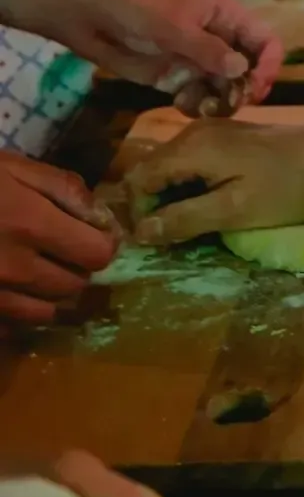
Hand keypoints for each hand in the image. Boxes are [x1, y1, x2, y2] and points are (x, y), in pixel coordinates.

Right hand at [0, 159, 117, 327]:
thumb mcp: (10, 167)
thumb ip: (60, 187)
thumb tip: (98, 214)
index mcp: (31, 224)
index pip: (96, 254)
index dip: (101, 244)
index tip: (93, 234)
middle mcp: (15, 269)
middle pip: (74, 287)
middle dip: (76, 268)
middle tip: (62, 249)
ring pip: (45, 314)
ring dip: (49, 295)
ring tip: (34, 270)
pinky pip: (10, 329)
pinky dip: (16, 315)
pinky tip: (6, 289)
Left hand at [70, 0, 281, 118]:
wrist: (95, 19)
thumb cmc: (139, 11)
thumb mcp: (175, 28)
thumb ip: (209, 50)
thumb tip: (242, 69)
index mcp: (227, 17)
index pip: (266, 41)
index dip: (269, 64)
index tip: (256, 86)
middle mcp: (219, 40)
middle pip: (250, 70)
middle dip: (244, 89)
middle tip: (230, 103)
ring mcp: (199, 61)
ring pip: (227, 88)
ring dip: (221, 101)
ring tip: (203, 106)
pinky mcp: (179, 78)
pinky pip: (201, 98)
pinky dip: (197, 105)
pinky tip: (182, 102)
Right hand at [126, 120, 303, 245]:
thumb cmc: (283, 187)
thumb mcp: (233, 211)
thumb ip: (185, 219)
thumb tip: (140, 233)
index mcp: (191, 148)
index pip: (139, 178)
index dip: (138, 211)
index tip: (152, 240)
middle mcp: (193, 132)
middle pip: (151, 169)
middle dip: (151, 204)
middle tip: (169, 236)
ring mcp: (210, 130)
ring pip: (170, 165)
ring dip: (169, 195)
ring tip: (187, 223)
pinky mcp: (224, 136)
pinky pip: (190, 160)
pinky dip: (187, 183)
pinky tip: (205, 203)